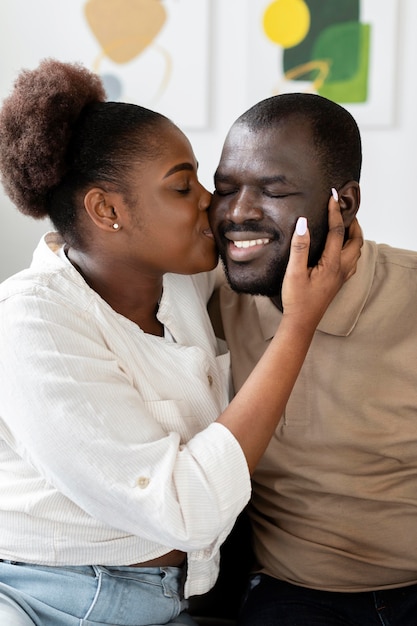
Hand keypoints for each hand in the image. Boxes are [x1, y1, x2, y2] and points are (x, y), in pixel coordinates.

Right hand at [281, 196, 362, 327]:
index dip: (335, 212)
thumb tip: (304, 223)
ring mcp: (341, 276)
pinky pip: (351, 260)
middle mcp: (341, 268)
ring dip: (354, 235)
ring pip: (356, 251)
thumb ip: (299, 246)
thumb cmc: (297, 299)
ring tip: (345, 224)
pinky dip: (350, 248)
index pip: (337, 231)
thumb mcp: (294, 272)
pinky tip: (342, 248)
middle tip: (344, 209)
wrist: (301, 322)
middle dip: (353, 222)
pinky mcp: (338, 282)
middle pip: (356, 240)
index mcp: (332, 264)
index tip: (333, 196)